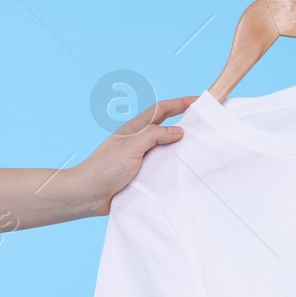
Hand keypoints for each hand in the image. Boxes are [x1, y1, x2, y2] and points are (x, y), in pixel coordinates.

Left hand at [74, 96, 196, 214]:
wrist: (87, 195)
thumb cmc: (104, 168)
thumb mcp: (130, 147)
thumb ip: (154, 135)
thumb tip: (179, 131)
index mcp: (135, 130)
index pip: (162, 110)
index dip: (181, 103)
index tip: (200, 101)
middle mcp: (140, 142)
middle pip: (167, 127)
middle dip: (187, 124)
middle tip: (207, 126)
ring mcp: (142, 159)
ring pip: (168, 149)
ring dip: (183, 148)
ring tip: (202, 150)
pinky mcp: (144, 175)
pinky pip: (165, 168)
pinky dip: (177, 167)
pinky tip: (187, 172)